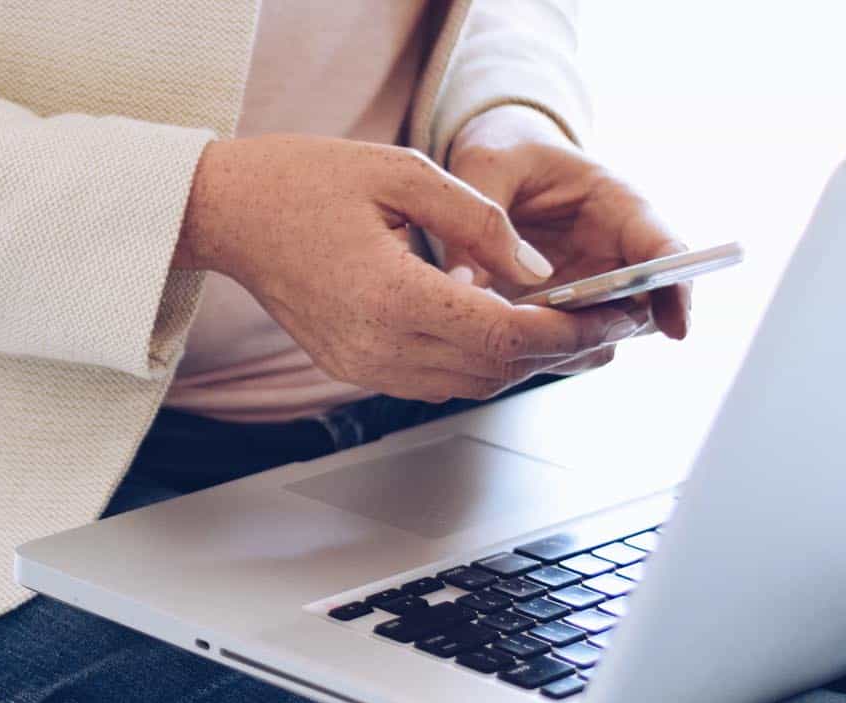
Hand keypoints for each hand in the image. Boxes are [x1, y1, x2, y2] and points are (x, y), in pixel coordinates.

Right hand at [176, 134, 640, 402]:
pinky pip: (436, 381)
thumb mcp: (404, 174)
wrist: (230, 215)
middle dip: (562, 350)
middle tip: (613, 321)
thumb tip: (541, 272)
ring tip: (571, 327)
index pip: (505, 335)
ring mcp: (361, 365)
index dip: (570, 330)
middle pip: (496, 369)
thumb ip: (480, 222)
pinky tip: (508, 330)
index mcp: (390, 296)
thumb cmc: (304, 183)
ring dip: (524, 361)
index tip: (615, 314)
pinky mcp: (353, 368)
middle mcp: (375, 346)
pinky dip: (481, 362)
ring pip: (471, 384)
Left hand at [446, 105, 690, 370]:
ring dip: (576, 347)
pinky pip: (565, 340)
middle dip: (615, 330)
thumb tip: (464, 284)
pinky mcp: (560, 307)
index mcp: (617, 204)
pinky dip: (545, 352)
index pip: (663, 249)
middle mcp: (614, 250)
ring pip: (605, 330)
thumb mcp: (487, 168)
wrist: (497, 164)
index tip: (676, 328)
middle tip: (571, 346)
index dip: (675, 288)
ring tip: (529, 349)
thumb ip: (479, 220)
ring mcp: (591, 283)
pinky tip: (508, 354)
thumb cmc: (503, 153)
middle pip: (642, 304)